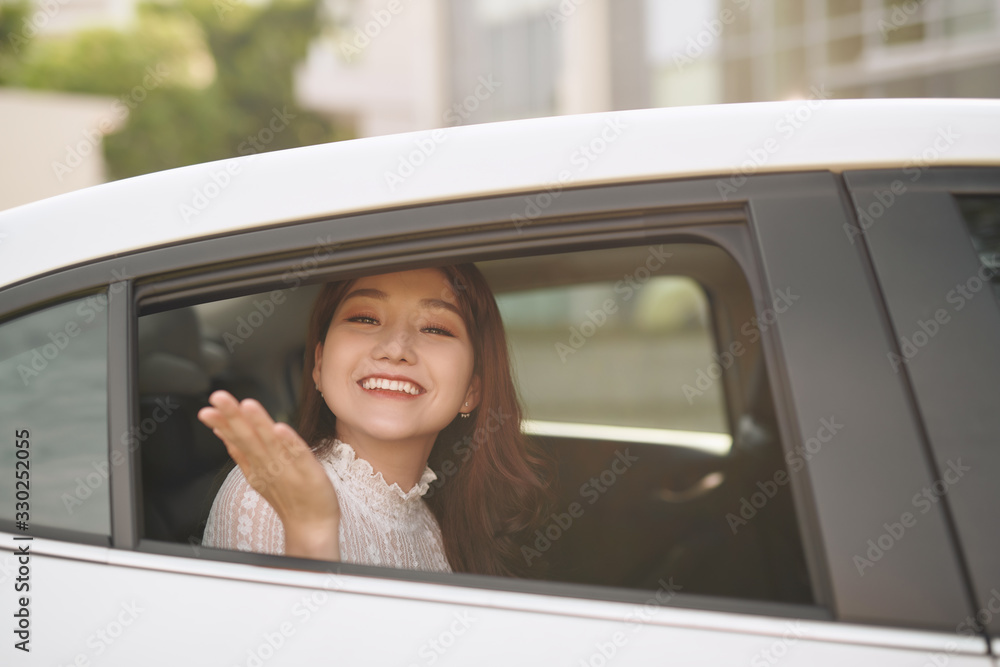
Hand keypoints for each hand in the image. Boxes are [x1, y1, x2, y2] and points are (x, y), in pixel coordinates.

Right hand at [197, 390, 340, 559]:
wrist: (311, 526)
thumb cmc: (287, 497)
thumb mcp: (257, 474)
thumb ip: (241, 453)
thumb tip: (223, 432)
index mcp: (256, 465)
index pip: (236, 440)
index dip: (222, 423)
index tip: (207, 408)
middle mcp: (268, 466)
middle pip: (248, 438)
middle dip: (232, 416)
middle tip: (218, 397)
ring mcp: (288, 469)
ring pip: (270, 442)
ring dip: (258, 423)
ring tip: (246, 405)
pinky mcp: (309, 473)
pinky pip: (299, 455)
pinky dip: (289, 442)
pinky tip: (280, 428)